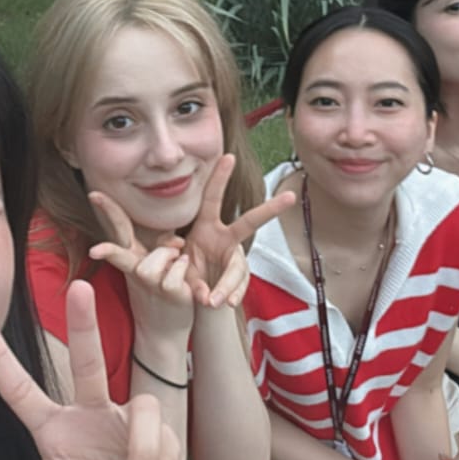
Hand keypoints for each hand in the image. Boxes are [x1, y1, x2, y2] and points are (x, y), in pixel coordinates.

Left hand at [0, 282, 183, 459]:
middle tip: (80, 286)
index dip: (0, 359)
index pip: (20, 391)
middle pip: (85, 361)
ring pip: (144, 409)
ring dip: (145, 454)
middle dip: (84, 323)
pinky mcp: (161, 433)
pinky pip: (166, 441)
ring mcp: (126, 421)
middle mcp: (88, 416)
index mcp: (53, 433)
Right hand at [88, 191, 194, 344]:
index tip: (94, 192)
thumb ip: (164, 247)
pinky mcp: (166, 292)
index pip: (119, 229)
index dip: (108, 210)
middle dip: (109, 245)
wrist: (167, 329)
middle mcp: (136, 268)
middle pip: (121, 250)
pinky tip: (184, 281)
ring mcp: (149, 282)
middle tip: (95, 236)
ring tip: (177, 267)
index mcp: (134, 257)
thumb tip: (175, 240)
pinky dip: (182, 271)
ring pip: (156, 259)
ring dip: (171, 258)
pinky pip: (174, 273)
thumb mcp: (161, 264)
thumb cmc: (163, 291)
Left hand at [183, 154, 296, 308]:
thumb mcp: (169, 259)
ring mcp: (235, 258)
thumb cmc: (182, 267)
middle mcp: (226, 238)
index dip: (220, 178)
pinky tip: (227, 303)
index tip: (229, 156)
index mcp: (206, 226)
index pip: (212, 198)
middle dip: (270, 209)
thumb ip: (172, 259)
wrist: (193, 295)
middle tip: (289, 196)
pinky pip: (239, 286)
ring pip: (238, 267)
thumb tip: (184, 270)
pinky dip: (231, 295)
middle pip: (251, 222)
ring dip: (227, 284)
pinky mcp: (239, 278)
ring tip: (214, 300)